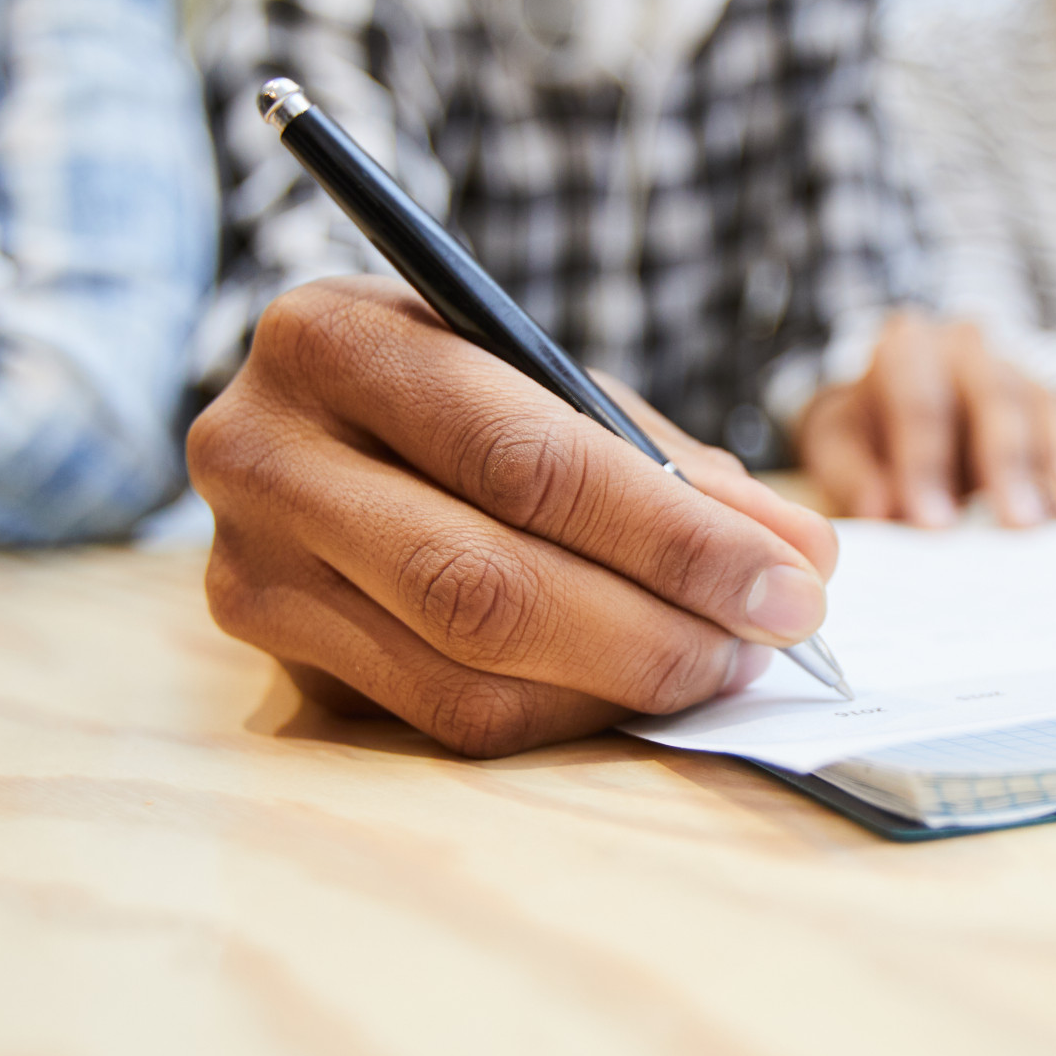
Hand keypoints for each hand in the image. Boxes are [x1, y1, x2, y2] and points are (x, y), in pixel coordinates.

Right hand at [188, 276, 843, 758]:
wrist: (309, 427)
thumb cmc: (451, 389)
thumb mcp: (545, 381)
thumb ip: (666, 463)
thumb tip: (803, 557)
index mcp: (330, 338)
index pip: (520, 460)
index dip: (670, 534)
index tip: (794, 579)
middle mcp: (260, 454)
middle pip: (483, 582)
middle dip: (657, 625)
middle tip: (772, 639)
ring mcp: (251, 570)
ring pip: (463, 670)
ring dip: (620, 684)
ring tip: (721, 665)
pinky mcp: (274, 662)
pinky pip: (443, 716)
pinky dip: (562, 714)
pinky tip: (631, 689)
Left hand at [795, 313, 1055, 527]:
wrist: (900, 410)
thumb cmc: (869, 433)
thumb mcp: (840, 444)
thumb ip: (852, 474)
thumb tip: (879, 509)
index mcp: (908, 350)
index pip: (919, 402)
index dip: (925, 462)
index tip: (934, 523)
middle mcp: (969, 348)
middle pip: (995, 397)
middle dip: (1007, 462)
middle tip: (1019, 523)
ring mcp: (1020, 371)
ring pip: (1047, 407)